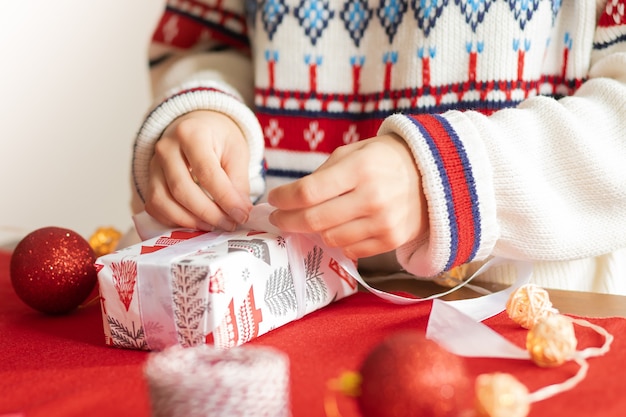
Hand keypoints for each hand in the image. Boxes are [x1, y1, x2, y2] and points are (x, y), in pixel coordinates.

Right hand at [144, 110, 251, 230]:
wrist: (196, 128)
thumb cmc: (218, 139)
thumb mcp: (236, 152)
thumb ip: (238, 183)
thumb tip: (240, 212)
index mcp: (191, 133)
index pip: (207, 172)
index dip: (225, 198)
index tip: (241, 215)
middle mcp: (166, 147)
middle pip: (182, 189)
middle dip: (208, 213)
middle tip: (230, 224)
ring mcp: (153, 165)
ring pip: (163, 202)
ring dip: (190, 221)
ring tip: (214, 225)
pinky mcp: (149, 180)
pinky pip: (155, 207)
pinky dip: (174, 221)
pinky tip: (196, 223)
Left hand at [268, 133, 427, 258]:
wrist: (432, 175)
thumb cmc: (383, 160)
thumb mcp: (353, 153)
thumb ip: (322, 175)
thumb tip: (290, 200)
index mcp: (360, 168)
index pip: (308, 192)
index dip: (283, 198)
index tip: (273, 199)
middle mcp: (373, 197)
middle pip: (314, 219)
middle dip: (288, 220)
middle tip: (278, 218)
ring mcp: (384, 222)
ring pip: (330, 238)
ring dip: (314, 231)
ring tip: (310, 220)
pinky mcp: (391, 240)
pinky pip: (351, 249)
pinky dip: (338, 240)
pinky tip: (337, 227)